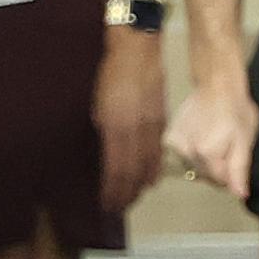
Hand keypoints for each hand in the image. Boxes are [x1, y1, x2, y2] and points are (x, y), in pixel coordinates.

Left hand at [95, 30, 168, 214]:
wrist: (137, 50)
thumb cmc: (110, 74)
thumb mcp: (96, 105)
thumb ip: (103, 131)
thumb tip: (106, 152)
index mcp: (116, 127)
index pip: (116, 170)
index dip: (113, 191)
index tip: (109, 206)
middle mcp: (136, 130)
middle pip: (134, 171)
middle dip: (128, 192)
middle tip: (122, 208)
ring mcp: (152, 125)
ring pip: (149, 163)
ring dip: (141, 183)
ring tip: (135, 197)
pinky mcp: (161, 118)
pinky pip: (158, 150)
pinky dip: (154, 167)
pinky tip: (151, 177)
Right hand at [166, 68, 258, 200]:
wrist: (217, 86)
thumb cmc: (235, 110)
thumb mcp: (245, 141)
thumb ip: (239, 170)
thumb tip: (239, 194)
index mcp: (207, 154)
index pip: (220, 182)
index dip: (232, 173)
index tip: (236, 155)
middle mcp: (187, 152)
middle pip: (205, 176)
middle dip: (218, 167)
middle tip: (227, 144)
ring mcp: (176, 145)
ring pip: (194, 166)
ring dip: (204, 159)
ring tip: (214, 137)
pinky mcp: (170, 138)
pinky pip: (184, 155)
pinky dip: (193, 151)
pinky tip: (202, 135)